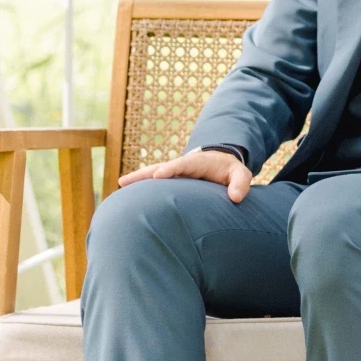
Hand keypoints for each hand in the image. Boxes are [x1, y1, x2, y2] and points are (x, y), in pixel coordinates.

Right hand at [117, 144, 253, 202]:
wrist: (222, 164)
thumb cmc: (230, 171)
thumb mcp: (240, 174)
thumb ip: (240, 184)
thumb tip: (235, 198)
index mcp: (197, 162)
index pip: (182, 165)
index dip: (170, 169)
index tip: (158, 175)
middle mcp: (181, 165)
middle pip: (159, 168)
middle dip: (144, 174)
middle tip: (125, 181)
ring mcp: (174, 172)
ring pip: (152, 174)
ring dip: (137, 179)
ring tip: (120, 185)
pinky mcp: (170, 180)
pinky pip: (153, 182)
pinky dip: (141, 186)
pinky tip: (127, 196)